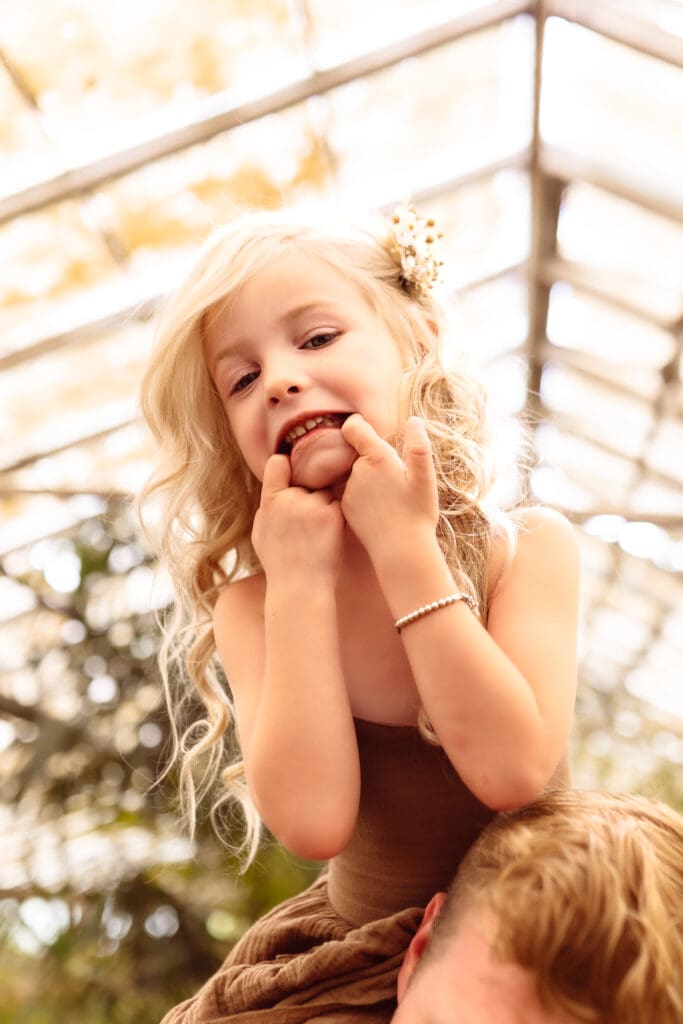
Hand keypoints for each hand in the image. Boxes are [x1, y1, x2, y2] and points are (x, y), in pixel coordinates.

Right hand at [252, 454, 344, 582]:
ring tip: (318, 535)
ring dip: (326, 507)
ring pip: (326, 494)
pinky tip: (330, 537)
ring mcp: (312, 506)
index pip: (277, 464)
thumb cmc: (279, 564)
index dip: (286, 464)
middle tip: (309, 524)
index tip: (294, 471)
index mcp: (270, 502)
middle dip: (310, 496)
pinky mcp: (333, 515)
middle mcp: (290, 499)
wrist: (299, 588)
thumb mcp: (261, 533)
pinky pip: (339, 506)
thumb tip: (273, 488)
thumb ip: (267, 508)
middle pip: (307, 482)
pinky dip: (337, 518)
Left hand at [339, 415, 438, 563]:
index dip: (359, 425)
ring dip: (370, 478)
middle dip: (374, 458)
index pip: (353, 427)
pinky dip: (364, 496)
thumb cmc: (418, 514)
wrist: (401, 550)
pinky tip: (380, 510)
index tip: (370, 431)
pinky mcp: (344, 507)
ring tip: (391, 498)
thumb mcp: (425, 479)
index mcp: (376, 458)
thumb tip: (414, 421)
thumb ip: (419, 447)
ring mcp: (348, 490)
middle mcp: (356, 471)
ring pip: (357, 474)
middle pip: (360, 453)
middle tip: (396, 478)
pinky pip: (353, 492)